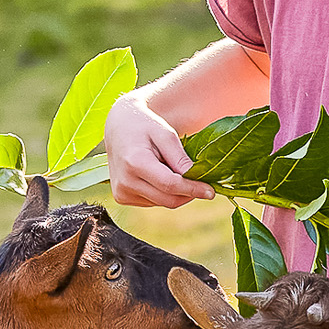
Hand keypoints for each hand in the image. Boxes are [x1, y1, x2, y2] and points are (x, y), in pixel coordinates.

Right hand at [104, 93, 214, 207]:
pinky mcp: (122, 197)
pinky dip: (163, 192)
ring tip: (171, 169)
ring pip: (162, 203)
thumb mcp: (165, 134)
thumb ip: (179, 157)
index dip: (193, 189)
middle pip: (168, 199)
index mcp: (135, 162)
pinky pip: (153, 201)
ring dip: (175, 192)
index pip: (170, 184)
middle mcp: (126, 181)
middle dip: (188, 193)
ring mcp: (122, 192)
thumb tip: (195, 178)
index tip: (210, 192)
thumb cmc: (144, 125)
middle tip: (201, 183)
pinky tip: (159, 175)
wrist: (118, 126)